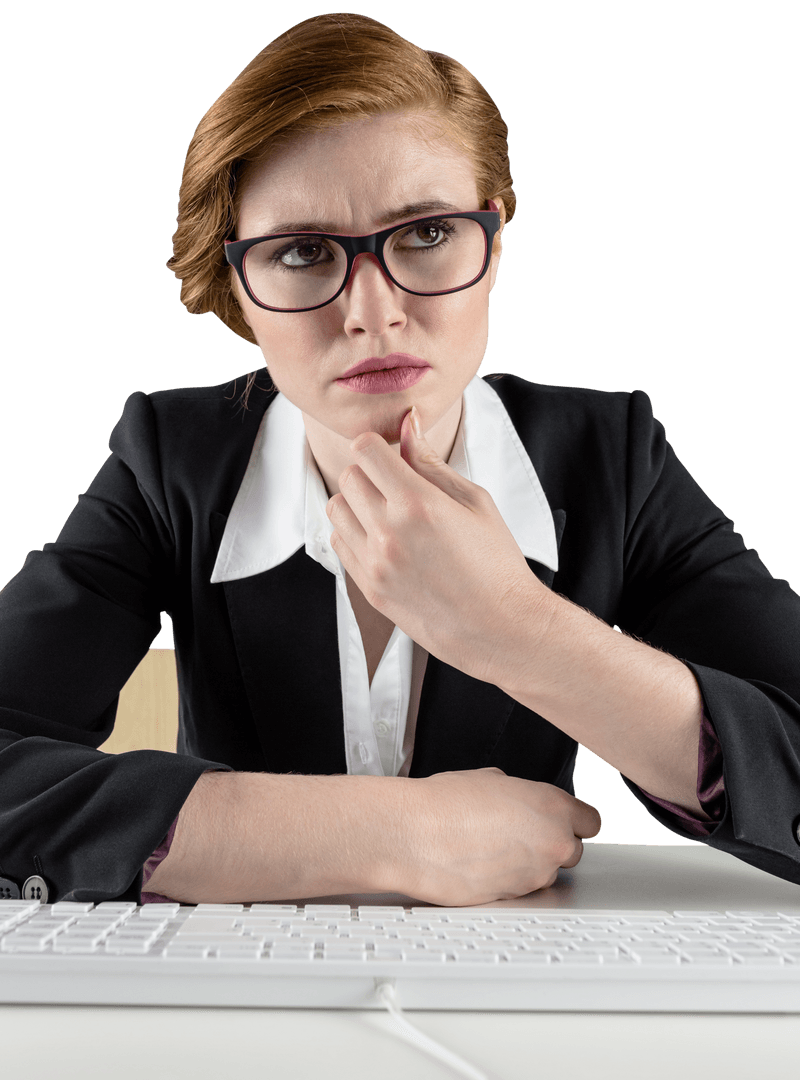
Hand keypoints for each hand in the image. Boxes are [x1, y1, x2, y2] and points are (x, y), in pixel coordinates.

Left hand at [326, 406, 551, 682]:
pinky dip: (354, 532)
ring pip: (335, 509)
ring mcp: (374, 563)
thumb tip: (407, 426)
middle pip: (349, 476)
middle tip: (395, 484)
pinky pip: (339, 543)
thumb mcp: (474, 501)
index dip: (377, 444)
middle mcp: (388, 533)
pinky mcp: (369, 588)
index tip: (391, 453)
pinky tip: (382, 537)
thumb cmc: (496, 563)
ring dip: (356, 502)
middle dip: (369, 472)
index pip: (365, 450)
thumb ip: (431, 463)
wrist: (500, 626)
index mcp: (417, 504)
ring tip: (386, 512)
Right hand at [394, 767, 601, 905]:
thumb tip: (523, 802)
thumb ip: (522, 794)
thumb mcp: (491, 779)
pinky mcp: (514, 898)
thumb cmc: (445, 803)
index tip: (565, 820)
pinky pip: (522, 889)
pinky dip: (509, 879)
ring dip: (530, 864)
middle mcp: (551, 843)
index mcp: (552, 806)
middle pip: (573, 850)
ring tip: (493, 847)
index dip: (576, 820)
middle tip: (521, 833)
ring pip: (547, 873)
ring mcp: (534, 875)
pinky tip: (483, 863)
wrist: (414, 835)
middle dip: (553, 844)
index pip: (592, 821)